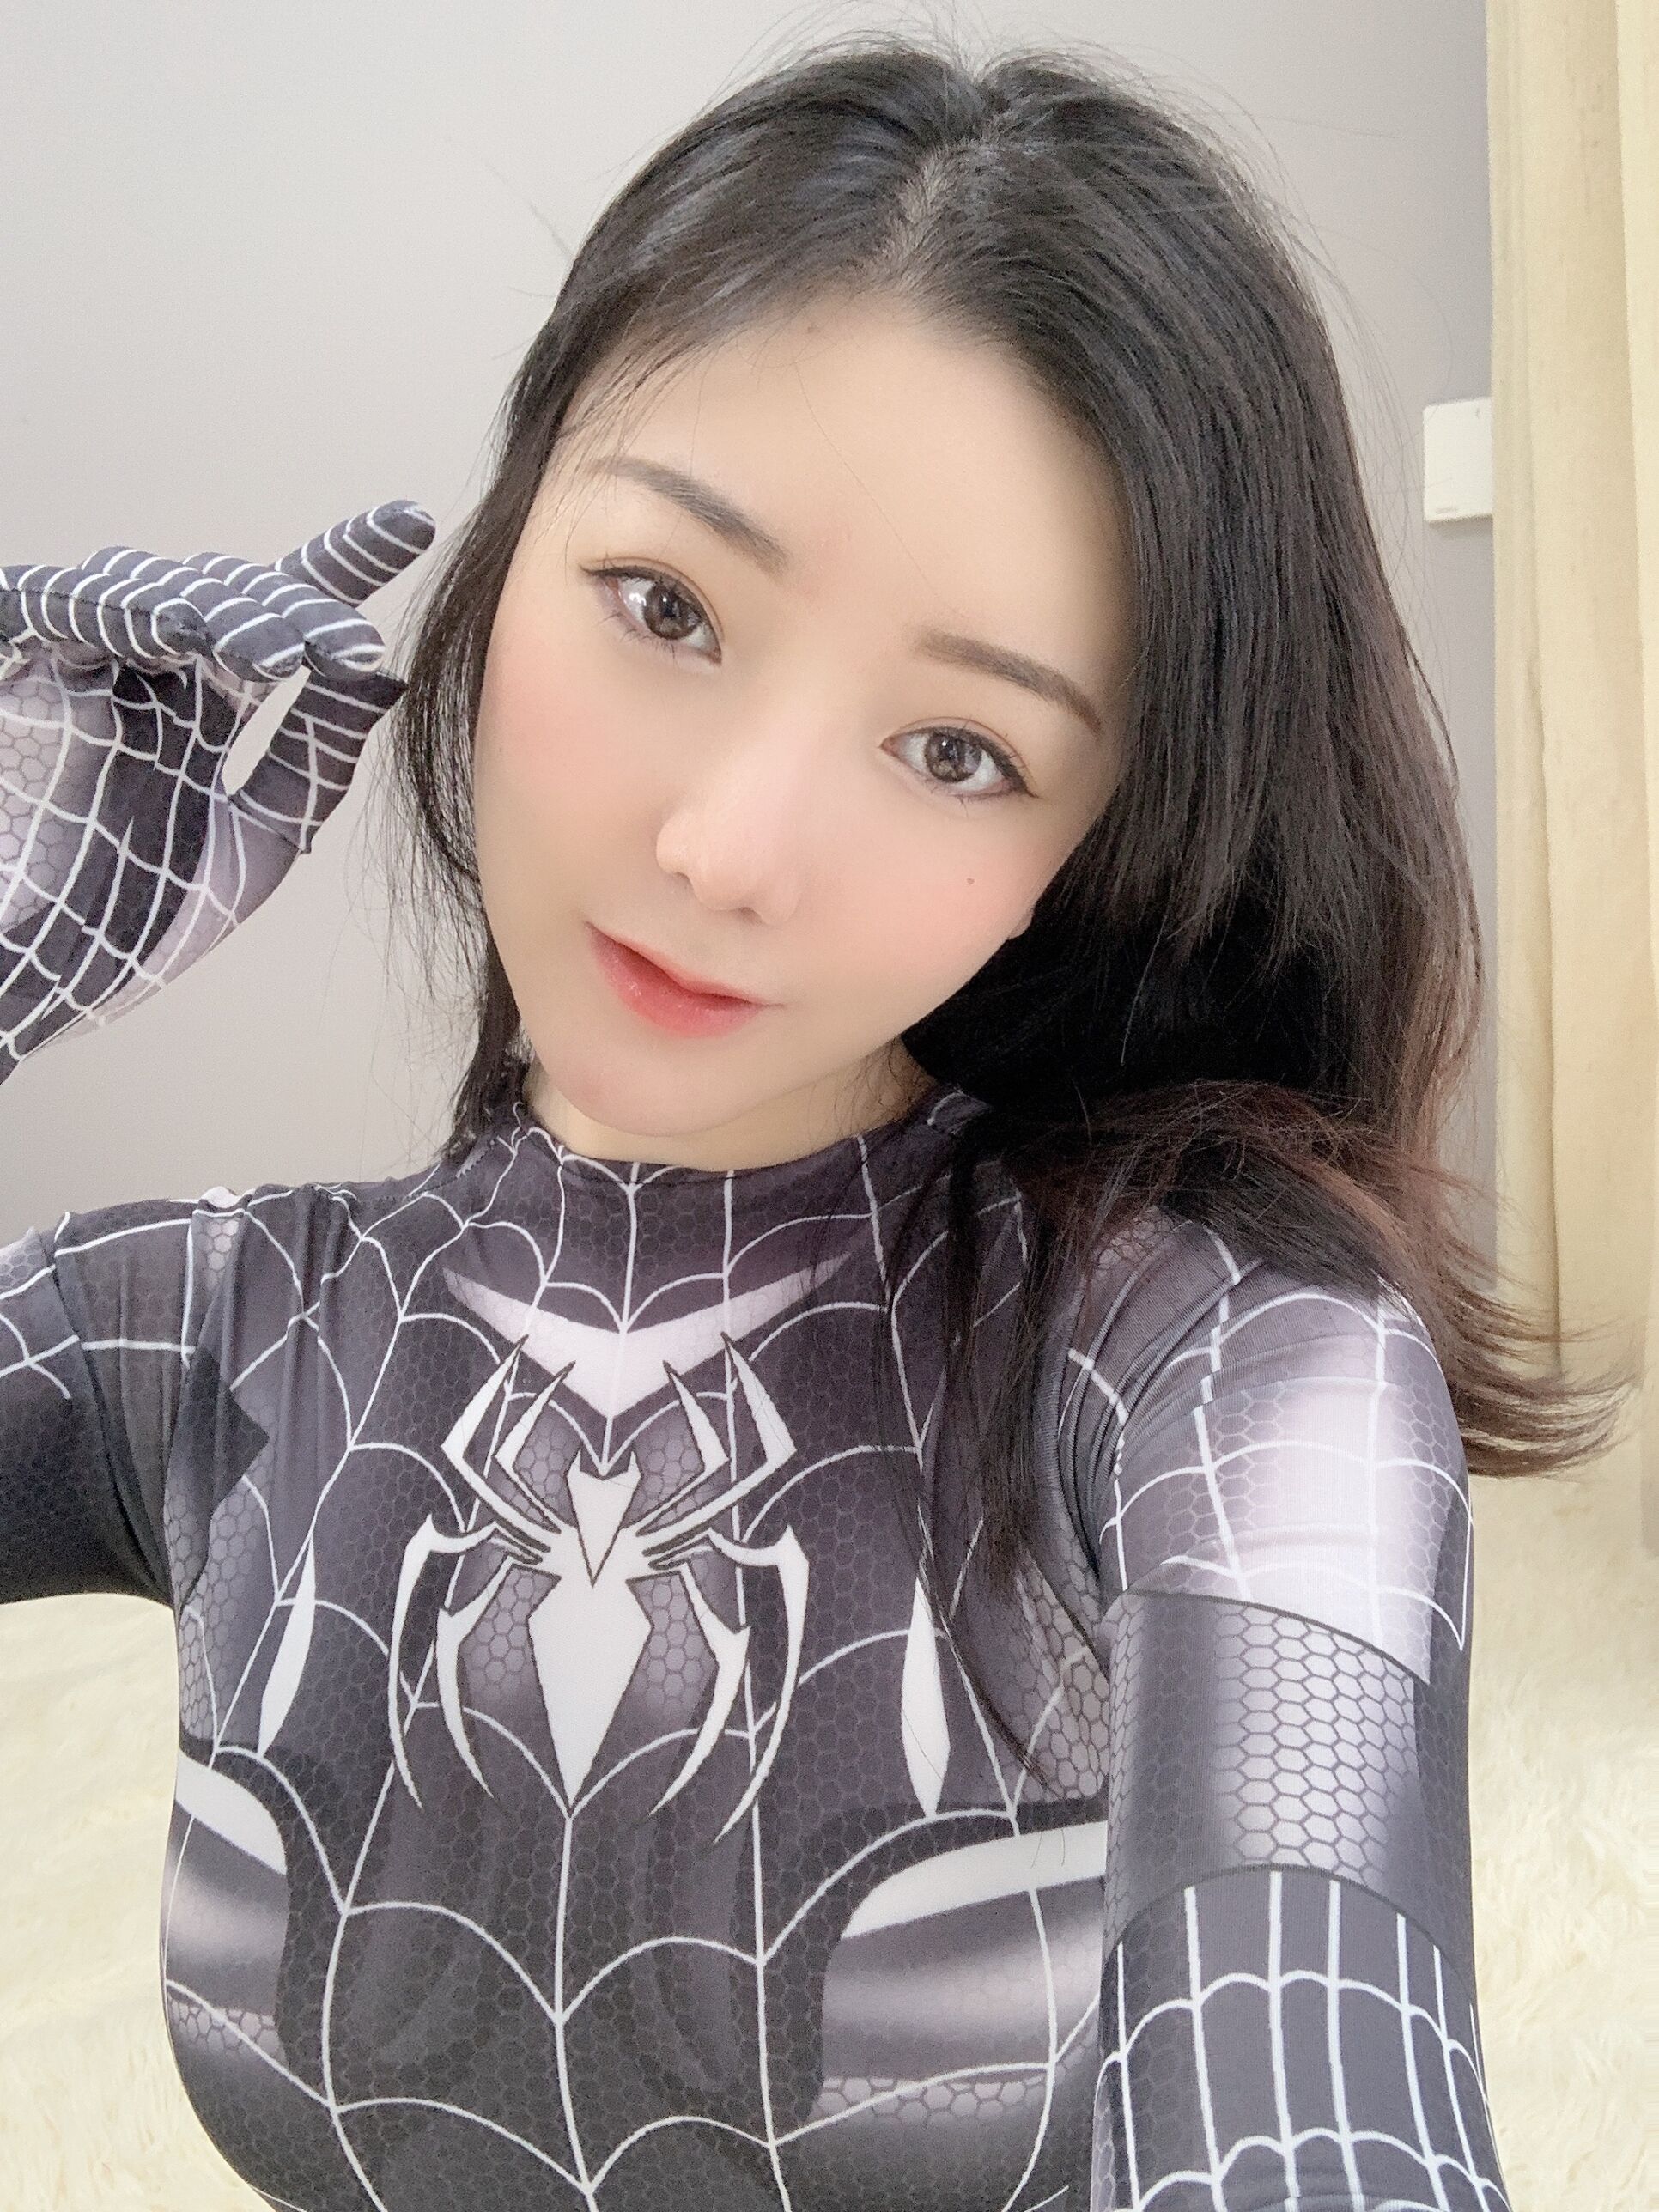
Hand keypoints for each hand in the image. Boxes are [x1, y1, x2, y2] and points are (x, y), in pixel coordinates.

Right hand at [0, 500, 434, 1079]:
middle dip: (294, 611)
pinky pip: (63, 611)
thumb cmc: (138, 919)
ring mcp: (84, 669)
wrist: (43, 979)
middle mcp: (149, 674)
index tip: (412, 525)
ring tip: (285, 657)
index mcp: (206, 705)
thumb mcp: (259, 838)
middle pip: (227, 598)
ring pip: (156, 593)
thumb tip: (381, 677)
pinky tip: (184, 634)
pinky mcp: (21, 674)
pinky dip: (124, 613)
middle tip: (349, 646)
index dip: (342, 565)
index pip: (282, 615)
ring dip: (226, 615)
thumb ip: (315, 757)